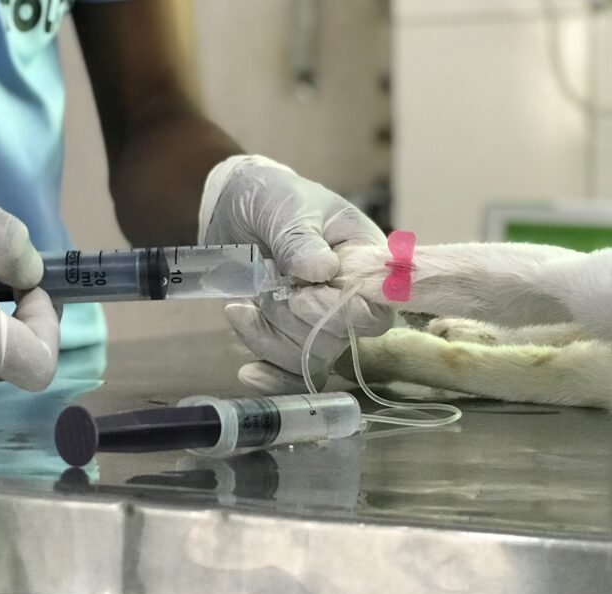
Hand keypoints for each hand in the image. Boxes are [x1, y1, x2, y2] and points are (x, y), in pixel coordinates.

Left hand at [199, 155, 393, 392]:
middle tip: (268, 287)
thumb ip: (300, 238)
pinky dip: (272, 376)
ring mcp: (323, 321)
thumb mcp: (286, 206)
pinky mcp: (295, 337)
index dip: (341, 312)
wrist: (234, 209)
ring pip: (312, 357)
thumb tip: (321, 271)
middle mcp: (352, 298)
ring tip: (242, 306)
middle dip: (295, 321)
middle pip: (342, 339)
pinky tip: (249, 371)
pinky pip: (294, 372)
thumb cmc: (273, 197)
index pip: (377, 308)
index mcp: (367, 262)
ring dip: (271, 338)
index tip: (301, 293)